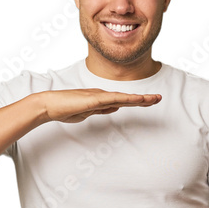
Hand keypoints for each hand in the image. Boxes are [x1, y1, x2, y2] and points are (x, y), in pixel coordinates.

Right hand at [41, 88, 160, 123]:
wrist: (50, 105)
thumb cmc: (65, 109)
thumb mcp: (87, 113)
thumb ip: (101, 109)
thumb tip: (116, 107)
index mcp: (100, 99)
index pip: (123, 100)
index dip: (137, 101)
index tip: (149, 101)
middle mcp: (101, 95)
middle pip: (127, 97)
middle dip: (143, 99)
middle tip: (158, 98)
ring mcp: (98, 96)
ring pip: (124, 97)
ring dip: (139, 99)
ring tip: (154, 99)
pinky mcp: (94, 99)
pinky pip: (114, 99)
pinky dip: (127, 99)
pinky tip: (137, 100)